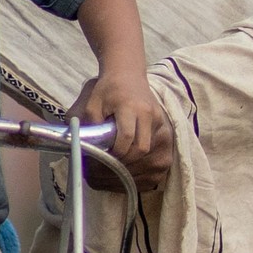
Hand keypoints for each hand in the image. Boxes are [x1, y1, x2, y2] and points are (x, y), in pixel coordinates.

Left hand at [78, 64, 171, 188]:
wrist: (128, 76)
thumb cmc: (107, 91)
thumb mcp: (92, 105)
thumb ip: (89, 129)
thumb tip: (86, 157)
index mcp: (132, 107)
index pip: (126, 137)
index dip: (112, 154)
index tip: (97, 161)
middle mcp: (151, 116)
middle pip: (140, 151)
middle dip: (120, 166)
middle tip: (100, 172)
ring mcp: (162, 126)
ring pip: (151, 160)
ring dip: (129, 173)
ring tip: (108, 176)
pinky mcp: (166, 134)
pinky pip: (156, 163)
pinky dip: (140, 174)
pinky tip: (123, 175)